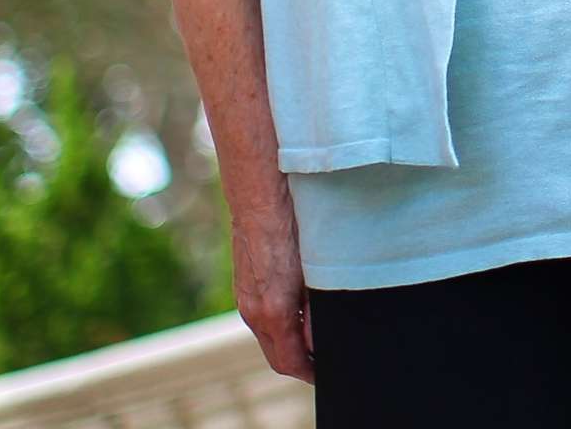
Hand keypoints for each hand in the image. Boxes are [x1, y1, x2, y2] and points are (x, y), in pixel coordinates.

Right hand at [230, 199, 315, 383]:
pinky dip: (280, 325)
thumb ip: (316, 311)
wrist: (260, 199)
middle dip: (300, 363)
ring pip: (268, 337)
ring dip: (290, 343)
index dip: (310, 372)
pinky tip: (299, 312)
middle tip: (324, 361)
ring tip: (316, 338)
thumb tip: (318, 342)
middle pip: (277, 355)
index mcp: (273, 312)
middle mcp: (254, 311)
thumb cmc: (292, 230)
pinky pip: (261, 319)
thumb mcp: (314, 273)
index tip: (326, 372)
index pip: (289, 362)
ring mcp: (246, 299)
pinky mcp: (244, 286)